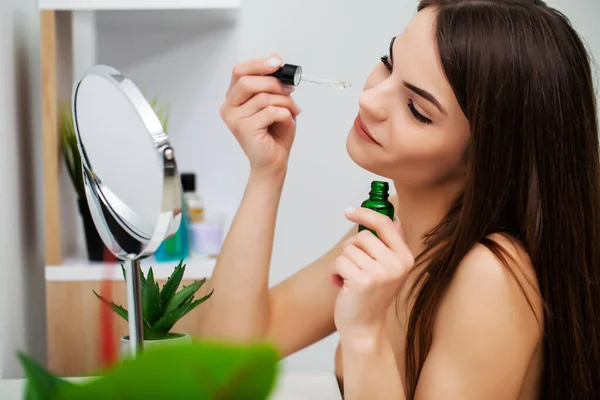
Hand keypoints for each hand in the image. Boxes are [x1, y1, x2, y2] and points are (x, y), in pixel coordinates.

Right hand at [220, 54, 301, 177]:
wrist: (274, 161)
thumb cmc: (274, 133)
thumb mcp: (275, 102)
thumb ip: (272, 83)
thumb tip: (276, 59)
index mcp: (234, 98)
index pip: (239, 71)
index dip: (259, 64)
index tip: (278, 62)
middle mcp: (229, 107)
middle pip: (247, 81)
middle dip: (274, 83)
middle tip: (290, 90)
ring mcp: (234, 119)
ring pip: (263, 97)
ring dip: (284, 102)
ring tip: (293, 111)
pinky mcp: (243, 129)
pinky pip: (270, 112)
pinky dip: (285, 115)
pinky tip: (287, 123)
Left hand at [332, 207, 413, 343]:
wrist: (364, 328)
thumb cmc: (372, 296)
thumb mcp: (388, 269)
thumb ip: (391, 246)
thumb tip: (394, 220)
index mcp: (405, 258)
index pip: (384, 224)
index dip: (365, 213)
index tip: (348, 211)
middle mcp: (396, 265)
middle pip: (362, 236)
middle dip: (350, 249)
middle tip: (353, 267)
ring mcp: (380, 273)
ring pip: (348, 250)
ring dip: (342, 263)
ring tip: (350, 280)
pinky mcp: (362, 281)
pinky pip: (339, 262)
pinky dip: (335, 272)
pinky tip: (342, 286)